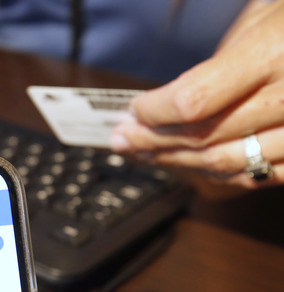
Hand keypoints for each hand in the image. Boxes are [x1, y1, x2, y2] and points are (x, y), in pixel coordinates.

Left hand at [110, 0, 283, 189]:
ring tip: (145, 155)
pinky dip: (219, 173)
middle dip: (154, 142)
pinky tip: (191, 165)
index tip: (132, 111)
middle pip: (206, 137)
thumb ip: (220, 63)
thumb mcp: (265, 16)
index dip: (155, 113)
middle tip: (122, 139)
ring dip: (178, 163)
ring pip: (231, 164)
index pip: (195, 100)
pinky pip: (263, 175)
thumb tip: (168, 103)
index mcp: (275, 54)